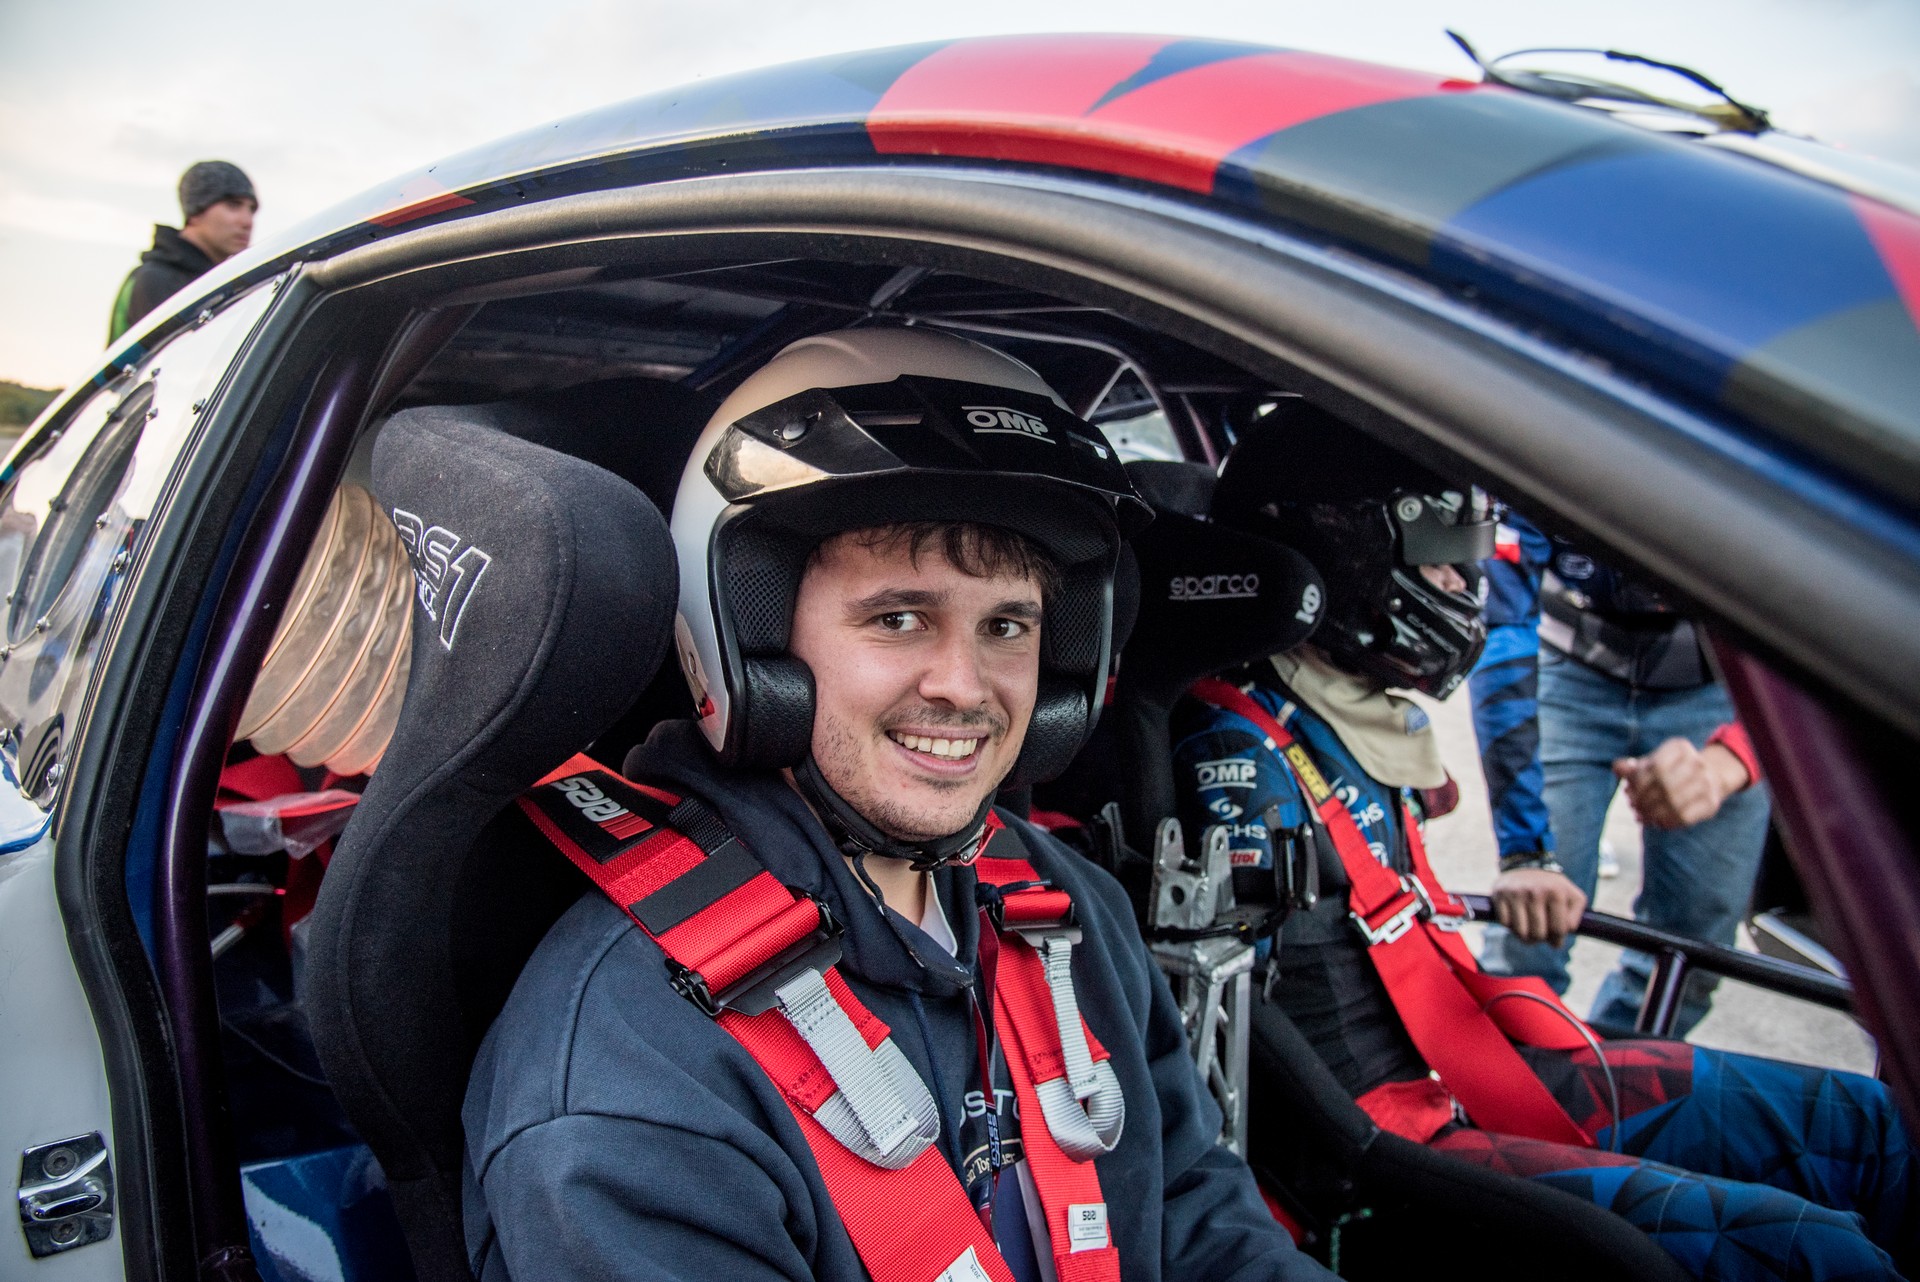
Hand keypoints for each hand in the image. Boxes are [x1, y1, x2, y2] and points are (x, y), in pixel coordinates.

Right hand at [1490, 868, 1586, 945]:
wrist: (1525, 865)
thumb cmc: (1552, 887)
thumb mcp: (1573, 896)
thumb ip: (1575, 917)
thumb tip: (1562, 936)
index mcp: (1556, 892)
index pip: (1558, 930)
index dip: (1557, 940)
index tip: (1555, 938)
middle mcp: (1536, 892)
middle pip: (1538, 934)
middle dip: (1540, 939)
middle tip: (1540, 933)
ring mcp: (1516, 893)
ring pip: (1521, 932)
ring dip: (1525, 936)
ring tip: (1529, 930)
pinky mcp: (1500, 895)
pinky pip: (1505, 923)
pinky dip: (1510, 925)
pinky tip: (1516, 918)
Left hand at [1612, 737, 1751, 829]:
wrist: (1712, 776)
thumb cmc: (1673, 769)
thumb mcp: (1653, 762)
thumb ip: (1634, 766)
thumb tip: (1617, 767)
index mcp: (1680, 748)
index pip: (1655, 766)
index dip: (1638, 781)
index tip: (1628, 790)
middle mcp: (1698, 763)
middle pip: (1664, 785)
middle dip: (1643, 798)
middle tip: (1633, 805)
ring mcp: (1707, 783)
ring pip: (1674, 803)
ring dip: (1652, 813)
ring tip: (1640, 815)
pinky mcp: (1711, 803)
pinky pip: (1685, 817)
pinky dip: (1666, 822)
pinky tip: (1656, 822)